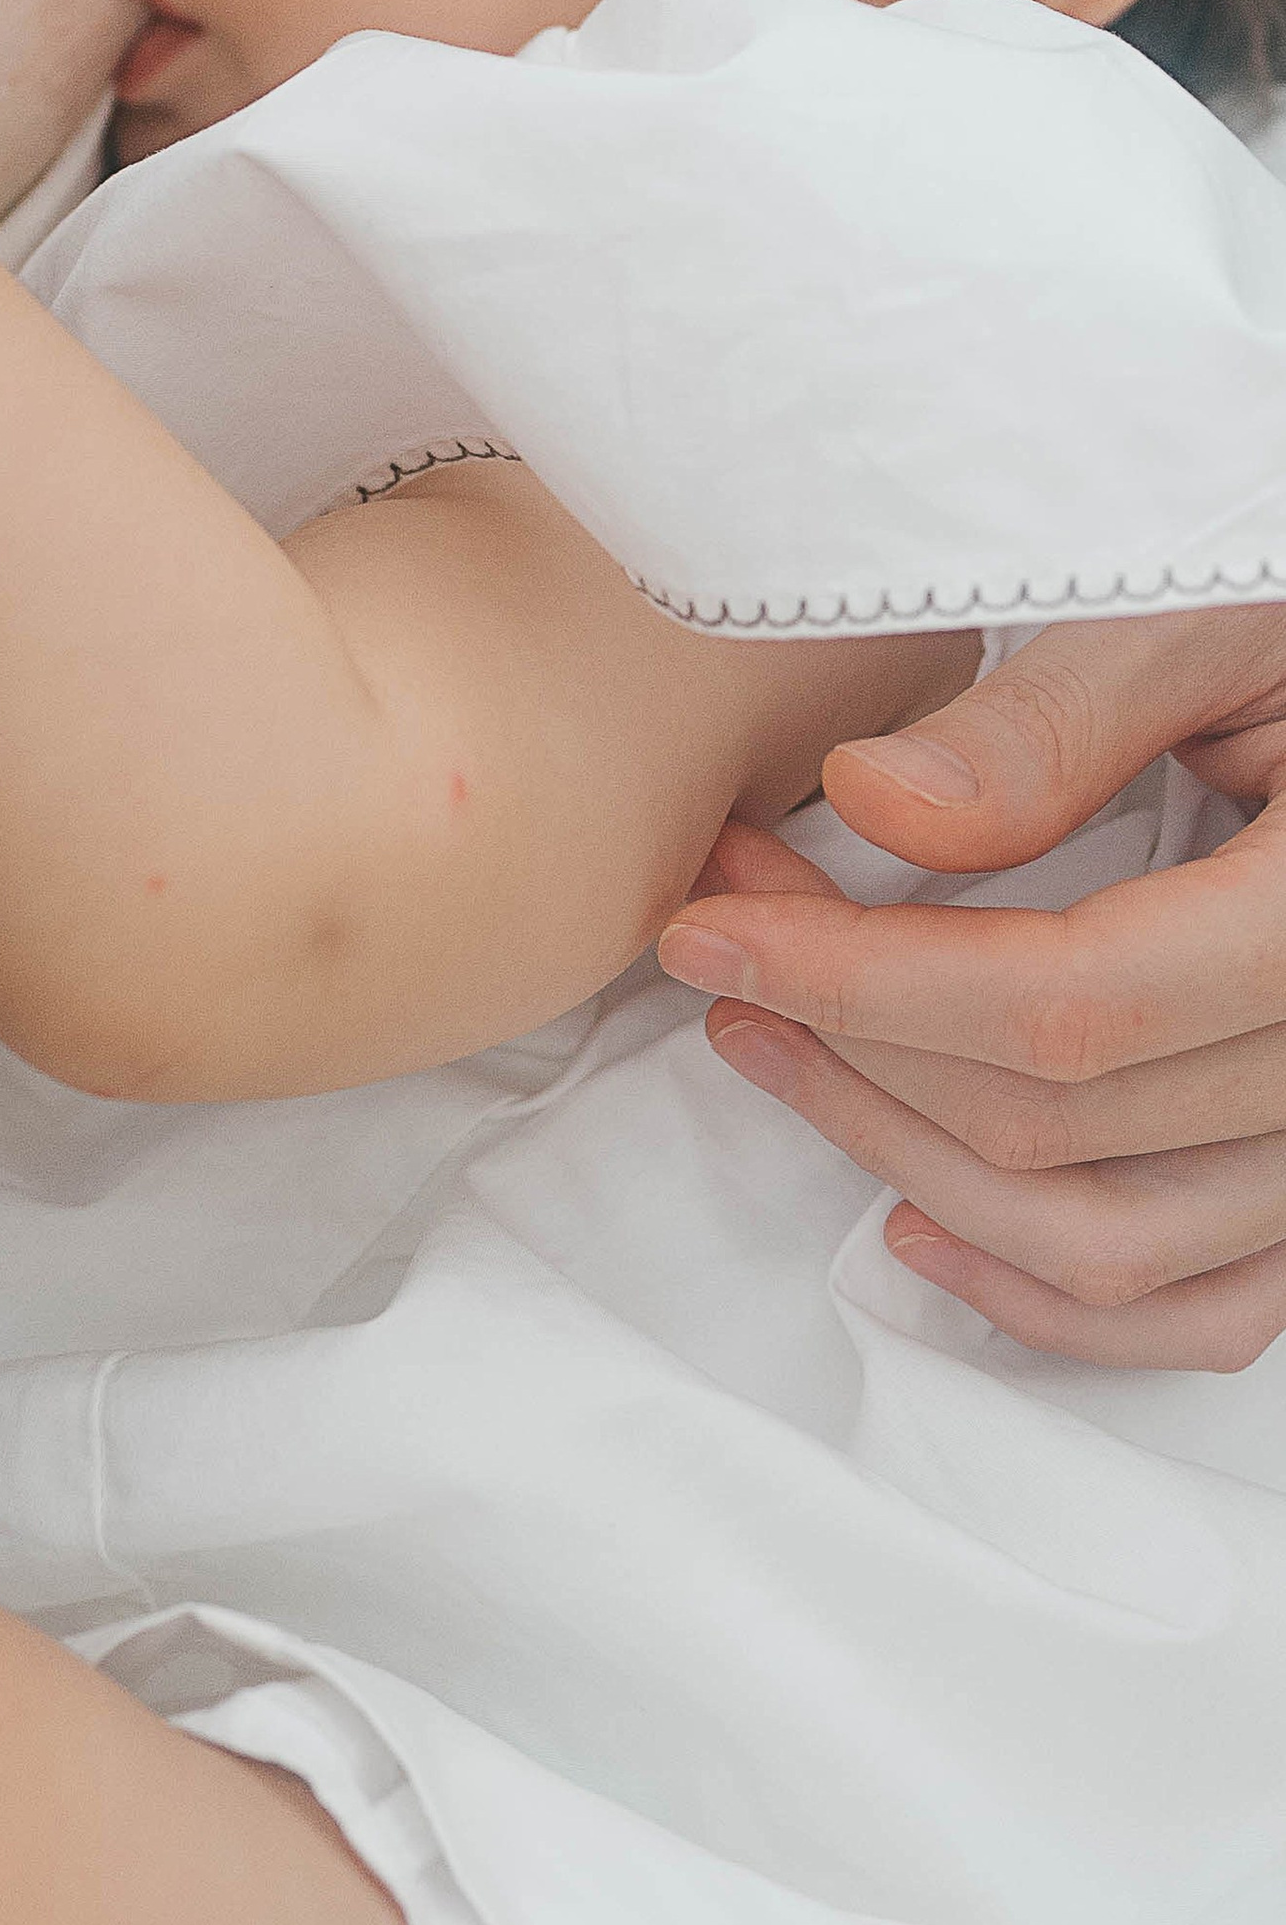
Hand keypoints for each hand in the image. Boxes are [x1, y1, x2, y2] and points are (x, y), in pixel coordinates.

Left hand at [659, 609, 1285, 1370]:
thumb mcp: (1212, 615)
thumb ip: (1058, 717)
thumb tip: (873, 802)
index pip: (1066, 1006)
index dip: (858, 979)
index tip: (711, 926)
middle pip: (1056, 1124)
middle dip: (845, 1036)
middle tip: (726, 925)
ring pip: (1104, 1241)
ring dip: (904, 1159)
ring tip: (772, 1043)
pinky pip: (1205, 1309)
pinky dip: (1054, 1296)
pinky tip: (919, 1215)